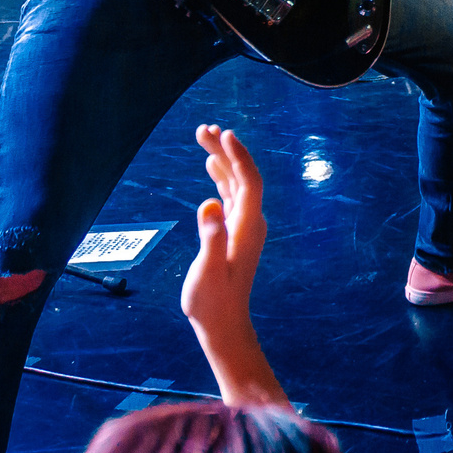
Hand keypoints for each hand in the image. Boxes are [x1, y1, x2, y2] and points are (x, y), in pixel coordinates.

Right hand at [180, 126, 267, 338]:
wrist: (222, 323)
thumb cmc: (213, 301)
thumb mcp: (208, 271)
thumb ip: (211, 238)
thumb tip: (209, 205)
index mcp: (247, 227)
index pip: (249, 182)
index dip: (238, 157)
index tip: (224, 134)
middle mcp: (250, 222)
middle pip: (241, 177)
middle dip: (224, 150)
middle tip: (203, 128)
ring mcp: (243, 226)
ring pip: (235, 183)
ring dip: (221, 159)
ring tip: (203, 136)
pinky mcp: (233, 231)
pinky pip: (230, 195)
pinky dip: (221, 176)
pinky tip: (210, 164)